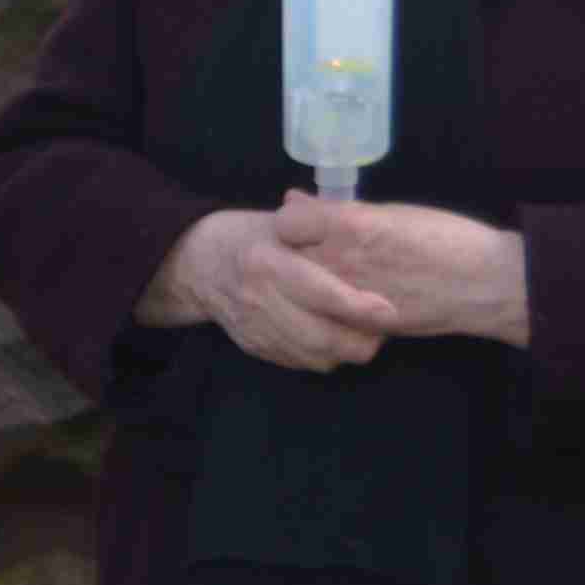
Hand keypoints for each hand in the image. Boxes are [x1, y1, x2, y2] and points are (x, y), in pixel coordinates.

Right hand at [146, 206, 395, 372]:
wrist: (195, 264)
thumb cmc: (248, 236)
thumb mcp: (279, 221)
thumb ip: (318, 227)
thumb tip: (363, 227)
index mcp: (268, 263)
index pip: (320, 293)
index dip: (358, 307)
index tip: (389, 310)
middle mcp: (260, 300)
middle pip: (322, 337)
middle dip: (362, 340)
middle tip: (384, 328)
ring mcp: (256, 328)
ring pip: (315, 356)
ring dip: (346, 351)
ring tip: (364, 334)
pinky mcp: (255, 346)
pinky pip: (300, 362)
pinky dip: (325, 356)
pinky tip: (332, 339)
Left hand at [277, 196, 528, 348]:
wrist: (486, 285)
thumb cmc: (445, 238)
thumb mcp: (391, 212)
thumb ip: (337, 212)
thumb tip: (294, 201)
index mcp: (349, 226)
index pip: (285, 223)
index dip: (292, 223)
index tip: (303, 225)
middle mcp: (342, 262)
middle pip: (286, 258)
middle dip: (293, 254)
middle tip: (312, 253)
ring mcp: (348, 298)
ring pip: (301, 291)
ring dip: (305, 284)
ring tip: (330, 276)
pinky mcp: (361, 325)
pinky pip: (325, 316)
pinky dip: (326, 308)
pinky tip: (343, 301)